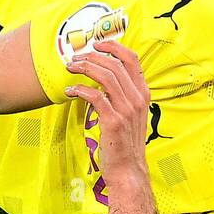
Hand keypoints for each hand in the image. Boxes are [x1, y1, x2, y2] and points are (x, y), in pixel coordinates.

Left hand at [65, 39, 152, 188]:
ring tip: (70, 68)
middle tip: (74, 58)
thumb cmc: (124, 142)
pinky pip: (95, 96)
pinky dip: (80, 89)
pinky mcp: (113, 121)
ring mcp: (127, 110)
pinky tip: (70, 90)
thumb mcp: (130, 114)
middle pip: (115, 64)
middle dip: (92, 56)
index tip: (96, 44)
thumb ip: (122, 95)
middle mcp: (138, 99)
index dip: (114, 47)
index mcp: (143, 93)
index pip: (132, 59)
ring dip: (84, 68)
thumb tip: (104, 77)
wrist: (128, 170)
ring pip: (105, 76)